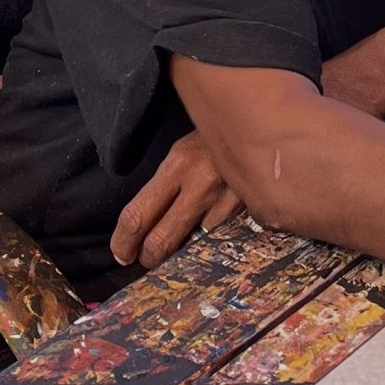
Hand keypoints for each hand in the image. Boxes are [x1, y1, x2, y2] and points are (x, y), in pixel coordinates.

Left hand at [111, 130, 241, 269]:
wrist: (264, 126)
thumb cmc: (215, 138)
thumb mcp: (182, 152)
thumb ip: (164, 185)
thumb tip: (144, 221)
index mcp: (177, 166)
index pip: (137, 215)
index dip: (123, 241)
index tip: (121, 253)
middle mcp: (200, 187)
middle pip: (161, 241)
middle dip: (147, 258)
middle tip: (144, 258)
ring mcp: (227, 203)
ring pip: (192, 248)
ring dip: (180, 254)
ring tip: (177, 249)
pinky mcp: (249, 213)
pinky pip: (220, 240)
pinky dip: (209, 244)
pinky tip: (207, 239)